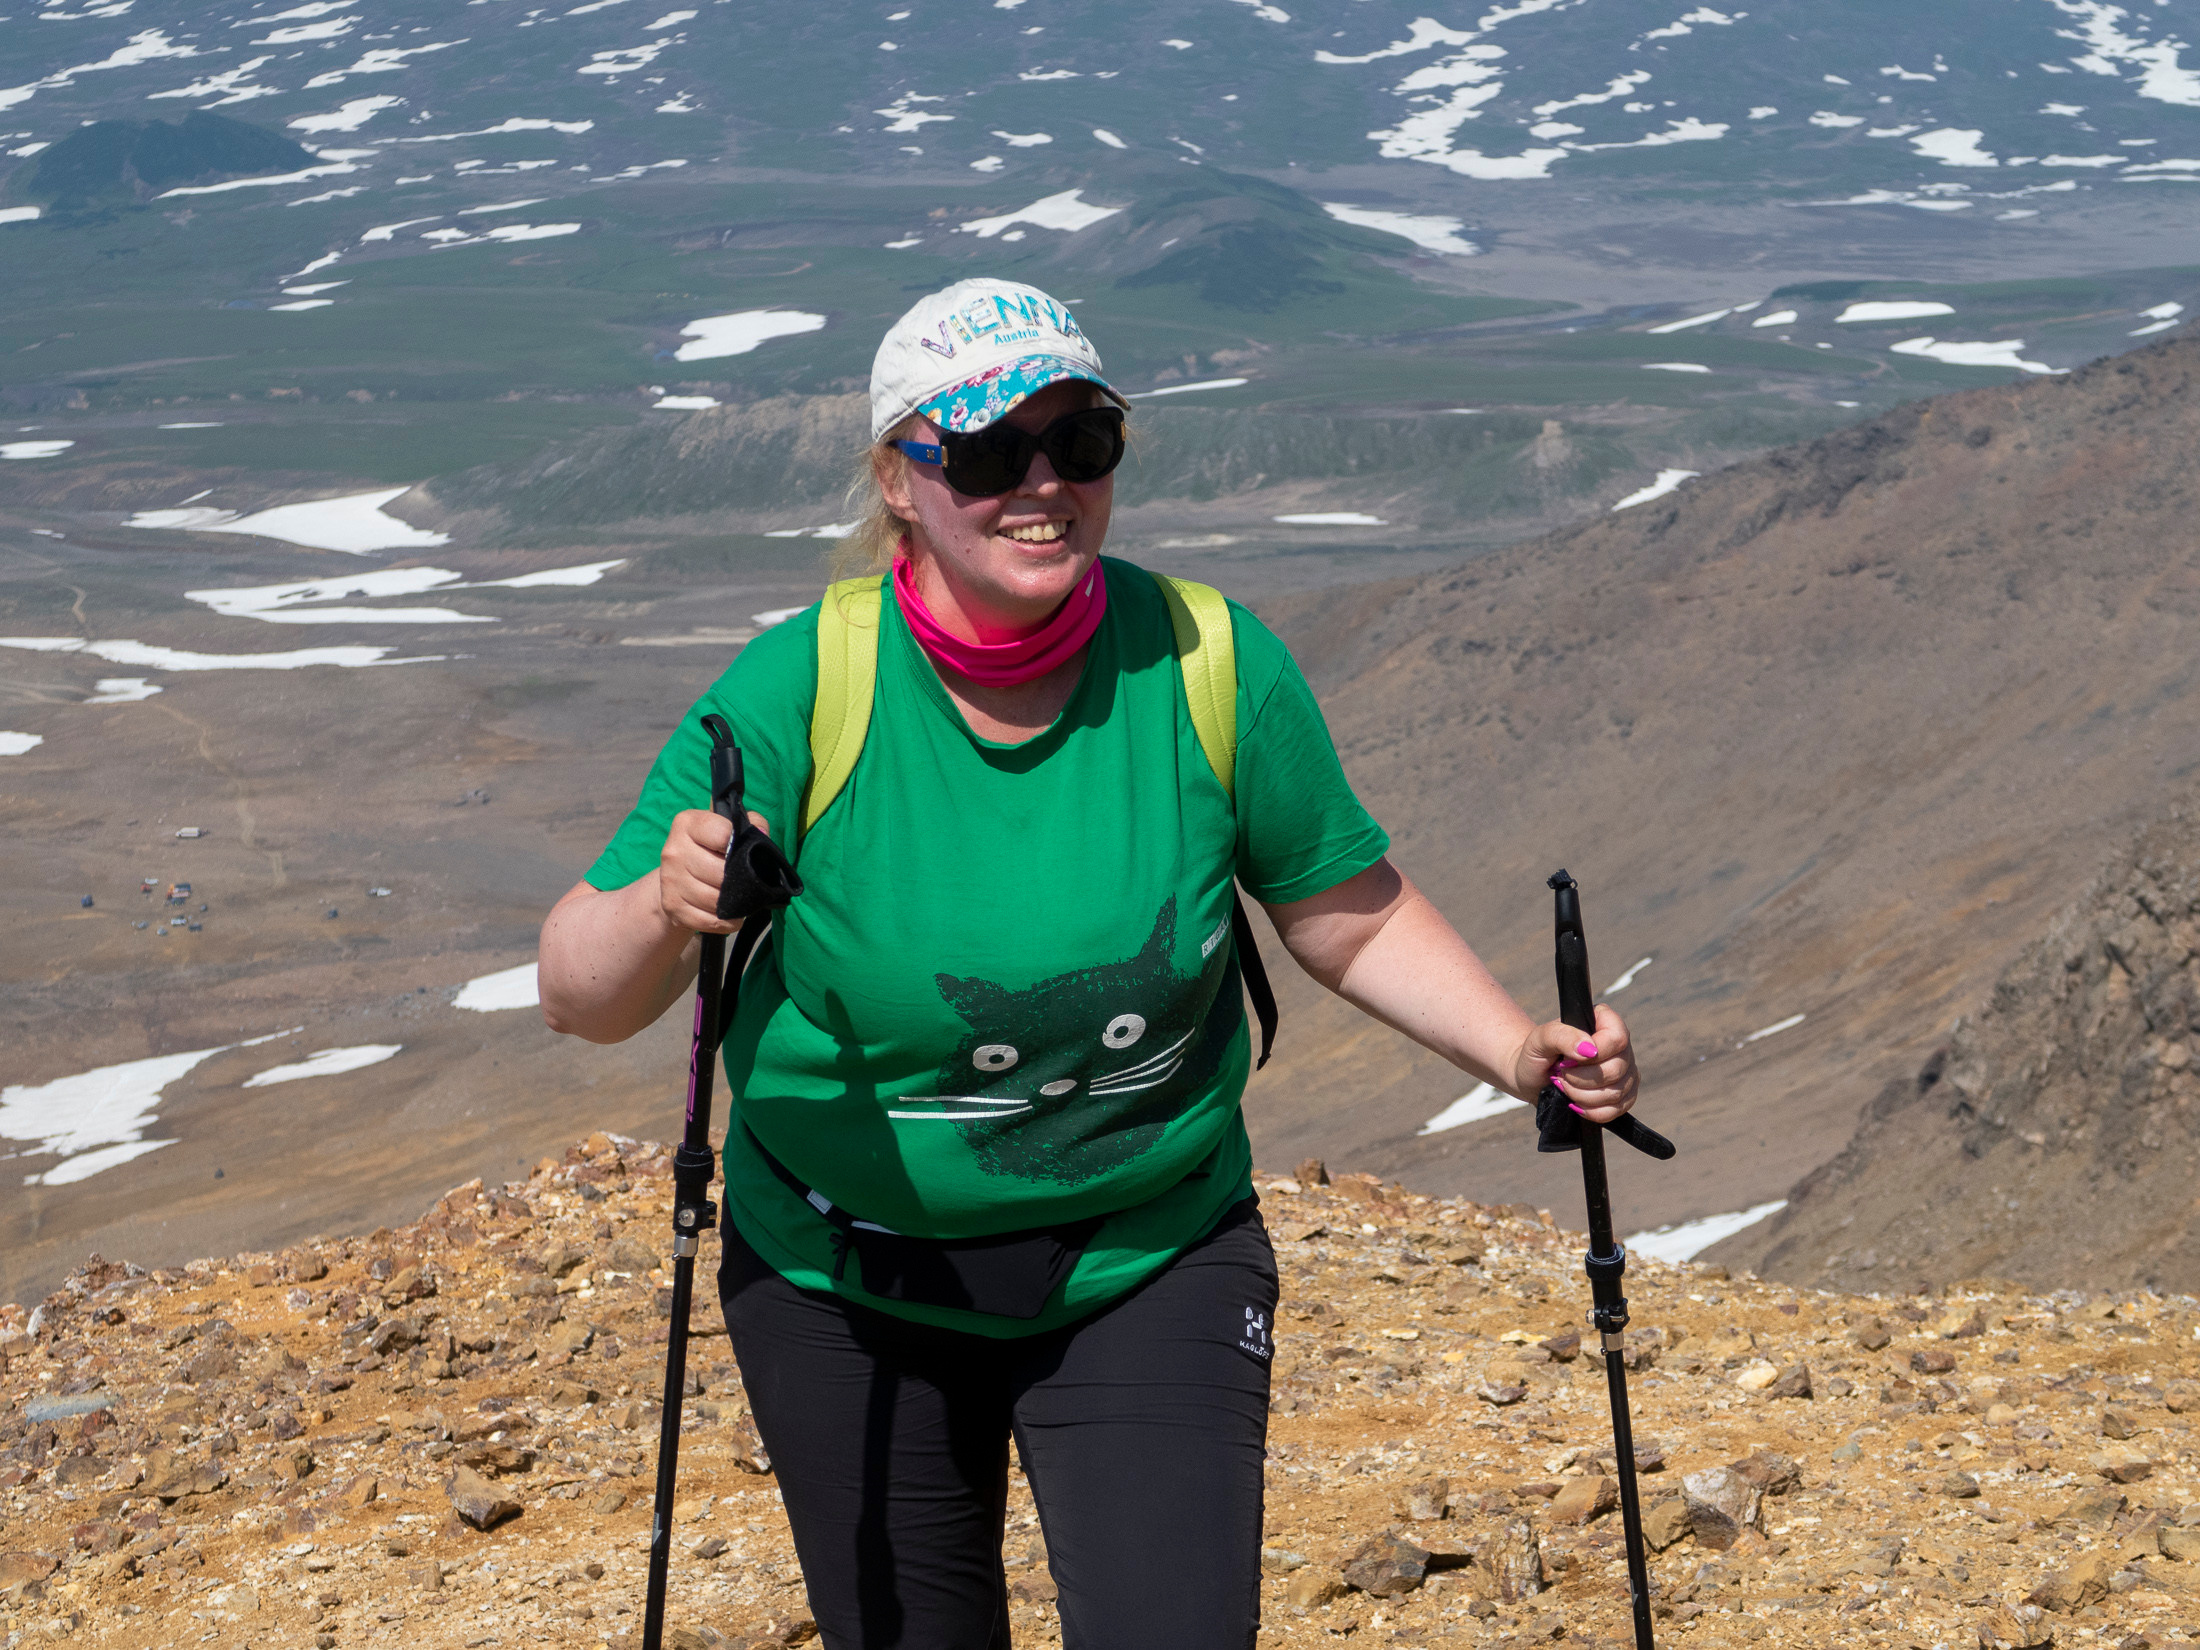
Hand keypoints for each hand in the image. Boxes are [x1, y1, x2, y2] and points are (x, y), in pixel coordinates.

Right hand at [659, 807, 769, 934]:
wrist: (679, 879)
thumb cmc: (712, 850)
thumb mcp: (732, 827)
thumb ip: (753, 824)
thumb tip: (761, 836)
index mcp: (688, 823)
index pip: (723, 835)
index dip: (739, 846)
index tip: (742, 852)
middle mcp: (674, 850)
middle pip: (720, 872)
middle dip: (737, 880)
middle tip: (743, 881)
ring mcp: (670, 880)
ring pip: (716, 899)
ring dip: (733, 903)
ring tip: (737, 897)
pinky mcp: (672, 907)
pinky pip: (710, 920)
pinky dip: (727, 922)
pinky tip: (729, 914)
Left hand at [1511, 1003, 1637, 1123]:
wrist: (1532, 1077)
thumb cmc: (1537, 1052)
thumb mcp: (1541, 1038)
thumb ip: (1563, 1036)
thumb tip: (1588, 1049)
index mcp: (1604, 1023)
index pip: (1617, 1038)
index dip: (1595, 1052)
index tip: (1567, 1059)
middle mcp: (1620, 1047)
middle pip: (1617, 1069)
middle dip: (1581, 1078)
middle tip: (1561, 1074)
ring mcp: (1625, 1073)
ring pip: (1617, 1092)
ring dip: (1583, 1096)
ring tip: (1564, 1087)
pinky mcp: (1623, 1097)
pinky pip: (1618, 1110)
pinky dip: (1592, 1112)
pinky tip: (1575, 1104)